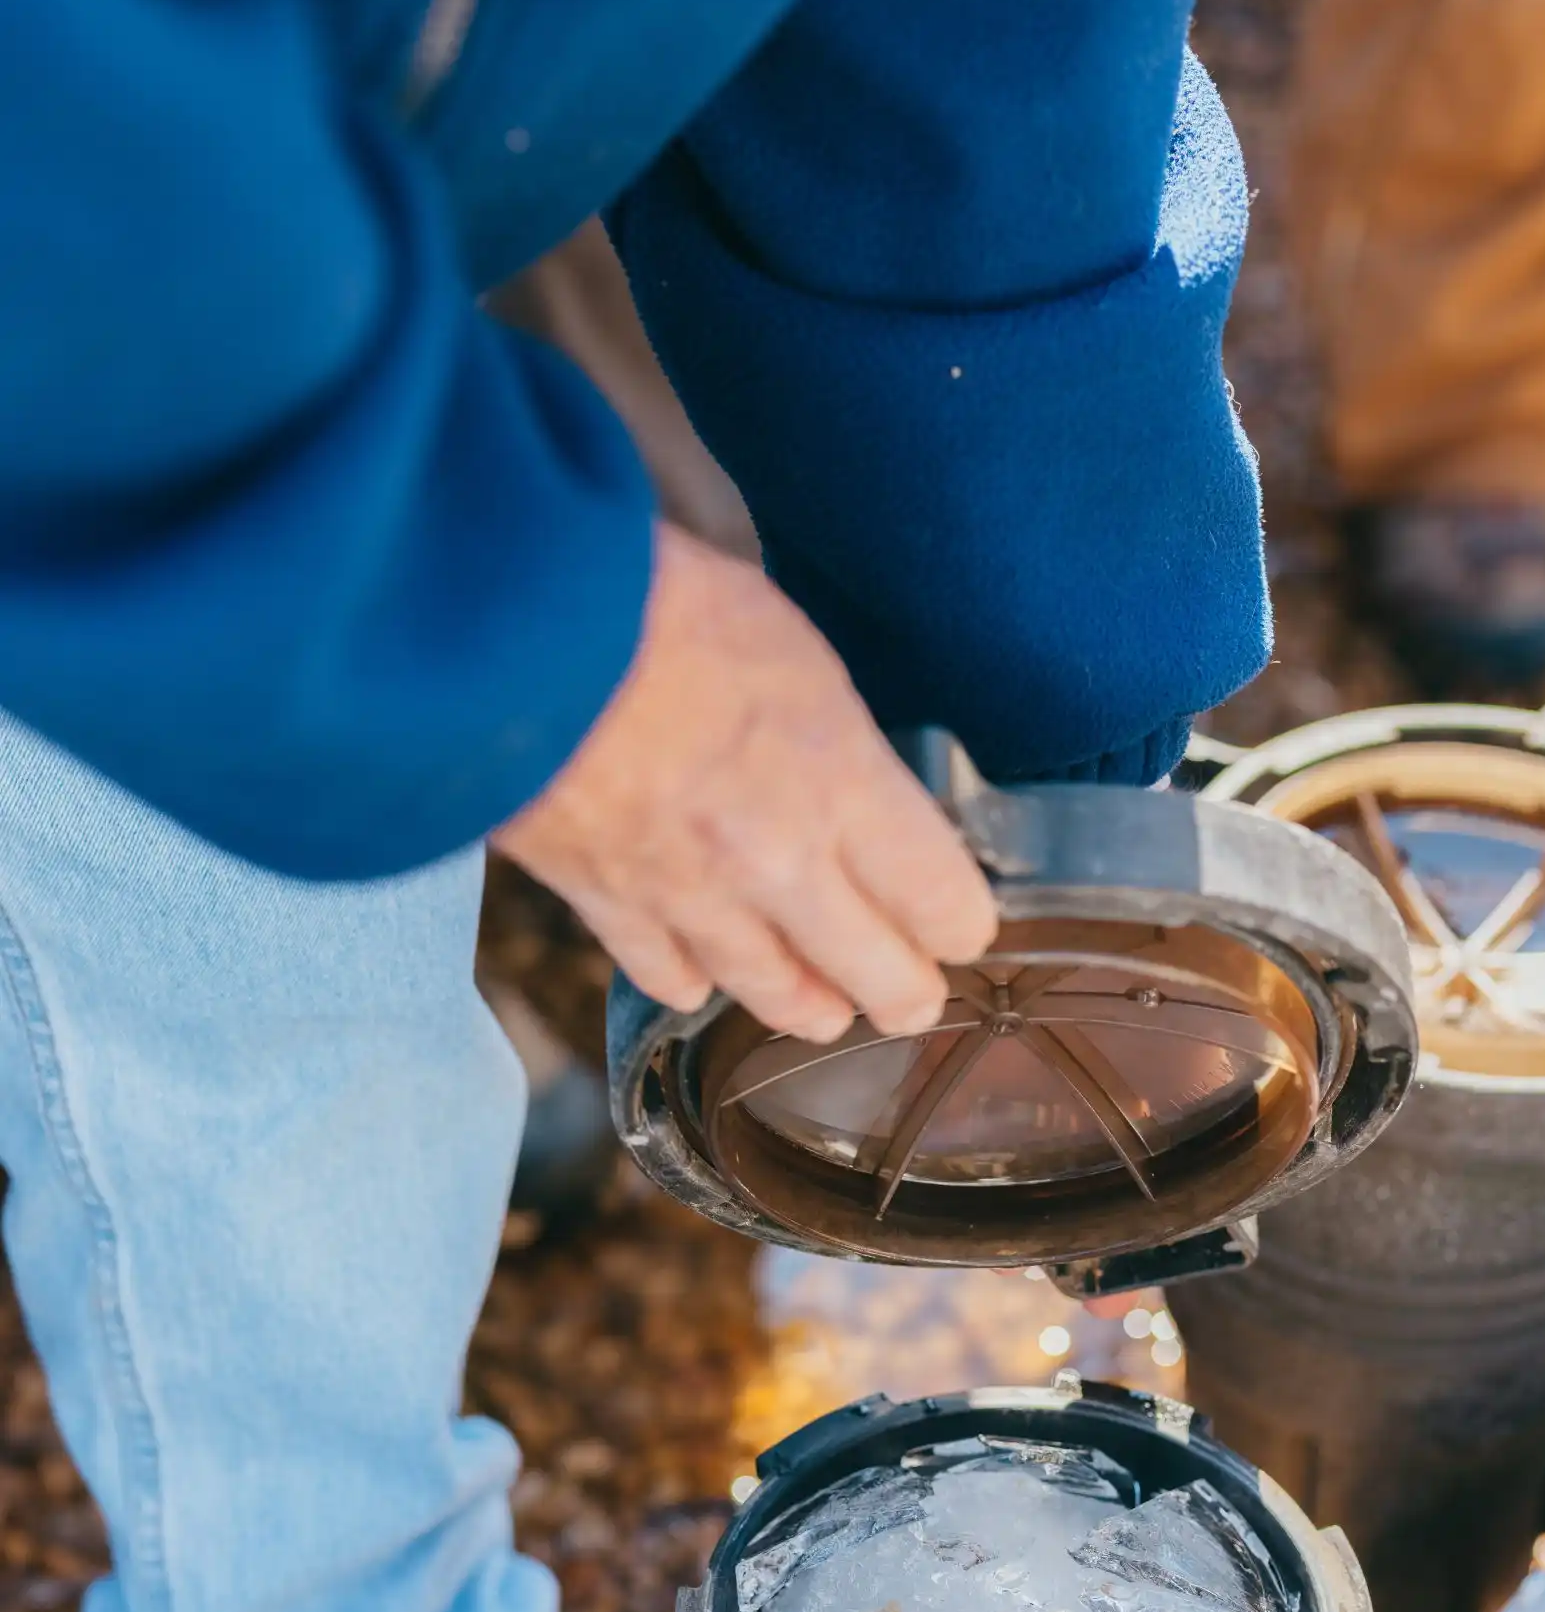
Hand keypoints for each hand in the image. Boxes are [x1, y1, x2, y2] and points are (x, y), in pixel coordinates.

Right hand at [496, 523, 998, 1040]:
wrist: (514, 631)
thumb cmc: (660, 605)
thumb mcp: (794, 651)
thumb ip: (838, 746)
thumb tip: (860, 794)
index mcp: (843, 786)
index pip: (945, 905)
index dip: (963, 920)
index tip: (961, 919)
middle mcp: (780, 865)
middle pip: (882, 982)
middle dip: (908, 991)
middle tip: (914, 990)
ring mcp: (693, 899)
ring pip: (782, 1001)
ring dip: (813, 1006)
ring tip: (827, 1006)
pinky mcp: (610, 909)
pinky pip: (672, 982)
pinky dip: (696, 982)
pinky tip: (705, 975)